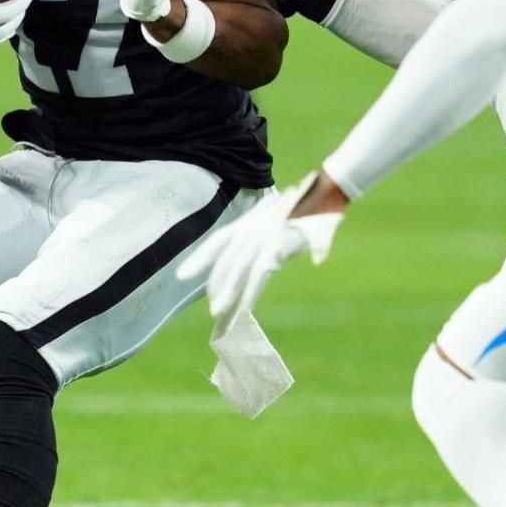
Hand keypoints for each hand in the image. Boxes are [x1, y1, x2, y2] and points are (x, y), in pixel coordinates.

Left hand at [178, 173, 346, 325]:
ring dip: (231, 292)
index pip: (216, 242)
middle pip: (227, 262)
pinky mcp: (277, 246)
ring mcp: (262, 237)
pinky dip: (252, 291)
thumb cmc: (301, 210)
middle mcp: (250, 230)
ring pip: (241, 270)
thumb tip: (264, 264)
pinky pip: (260, 273)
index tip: (182, 275)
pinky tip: (246, 307)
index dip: (199, 258)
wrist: (323, 194)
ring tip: (221, 313)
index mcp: (247, 224)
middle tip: (214, 312)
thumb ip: (265, 242)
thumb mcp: (277, 222)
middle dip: (218, 287)